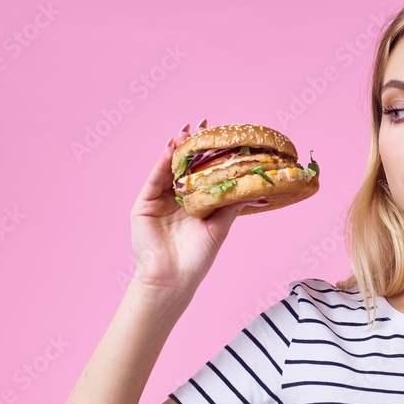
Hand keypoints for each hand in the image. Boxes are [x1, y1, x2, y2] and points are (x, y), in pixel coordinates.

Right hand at [129, 119, 267, 299]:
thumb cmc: (198, 257)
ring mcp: (159, 201)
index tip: (218, 135)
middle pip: (183, 166)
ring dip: (175, 149)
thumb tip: (259, 190)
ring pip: (167, 169)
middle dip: (191, 145)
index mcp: (195, 204)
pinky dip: (161, 163)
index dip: (208, 155)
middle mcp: (176, 200)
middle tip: (200, 125)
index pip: (201, 173)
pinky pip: (153, 179)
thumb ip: (233, 203)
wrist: (174, 278)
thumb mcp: (220, 225)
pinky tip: (170, 149)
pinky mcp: (144, 205)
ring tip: (185, 131)